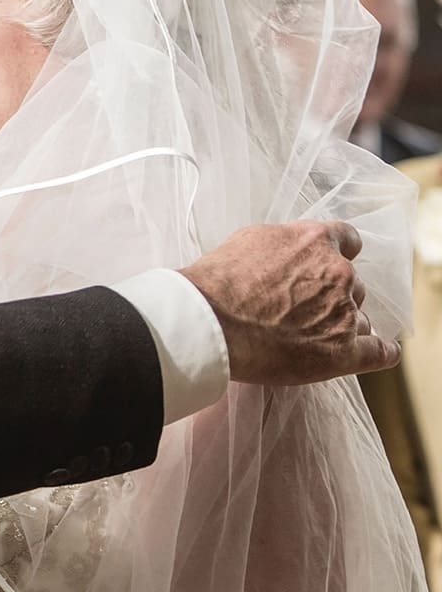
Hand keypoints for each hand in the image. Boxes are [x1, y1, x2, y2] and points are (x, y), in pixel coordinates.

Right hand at [178, 220, 399, 385]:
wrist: (210, 322)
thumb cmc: (220, 281)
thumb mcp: (250, 239)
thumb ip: (285, 243)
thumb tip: (294, 251)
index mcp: (316, 241)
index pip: (347, 239)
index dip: (338, 252)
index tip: (331, 263)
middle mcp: (338, 273)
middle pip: (352, 283)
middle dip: (333, 293)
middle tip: (303, 306)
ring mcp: (344, 313)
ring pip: (359, 317)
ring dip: (343, 322)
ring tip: (313, 335)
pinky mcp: (343, 352)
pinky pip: (378, 352)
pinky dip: (381, 352)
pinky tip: (380, 351)